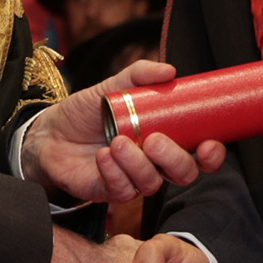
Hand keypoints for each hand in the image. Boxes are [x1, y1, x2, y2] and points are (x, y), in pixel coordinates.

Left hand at [20, 59, 226, 203]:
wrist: (51, 132)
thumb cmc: (88, 112)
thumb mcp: (112, 87)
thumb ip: (139, 75)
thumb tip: (169, 71)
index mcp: (165, 138)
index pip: (199, 154)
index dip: (211, 154)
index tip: (208, 144)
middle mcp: (154, 162)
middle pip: (184, 173)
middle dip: (175, 159)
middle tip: (153, 140)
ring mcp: (134, 179)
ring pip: (153, 183)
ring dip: (137, 164)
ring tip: (116, 142)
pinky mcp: (111, 192)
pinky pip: (123, 191)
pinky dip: (115, 173)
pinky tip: (103, 156)